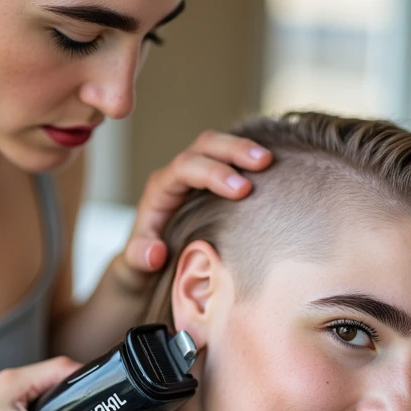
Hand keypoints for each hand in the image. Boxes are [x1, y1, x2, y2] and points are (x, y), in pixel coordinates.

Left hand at [113, 129, 272, 291]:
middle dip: (234, 150)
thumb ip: (139, 257)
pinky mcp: (215, 178)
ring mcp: (199, 172)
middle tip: (264, 163)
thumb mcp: (135, 265)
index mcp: (162, 189)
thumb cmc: (144, 262)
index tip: (242, 190)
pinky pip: (232, 158)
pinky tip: (275, 166)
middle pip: (206, 145)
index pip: (186, 168)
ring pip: (221, 145)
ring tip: (271, 160)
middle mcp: (179, 174)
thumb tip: (156, 253)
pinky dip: (251, 157)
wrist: (148, 260)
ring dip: (246, 148)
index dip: (214, 174)